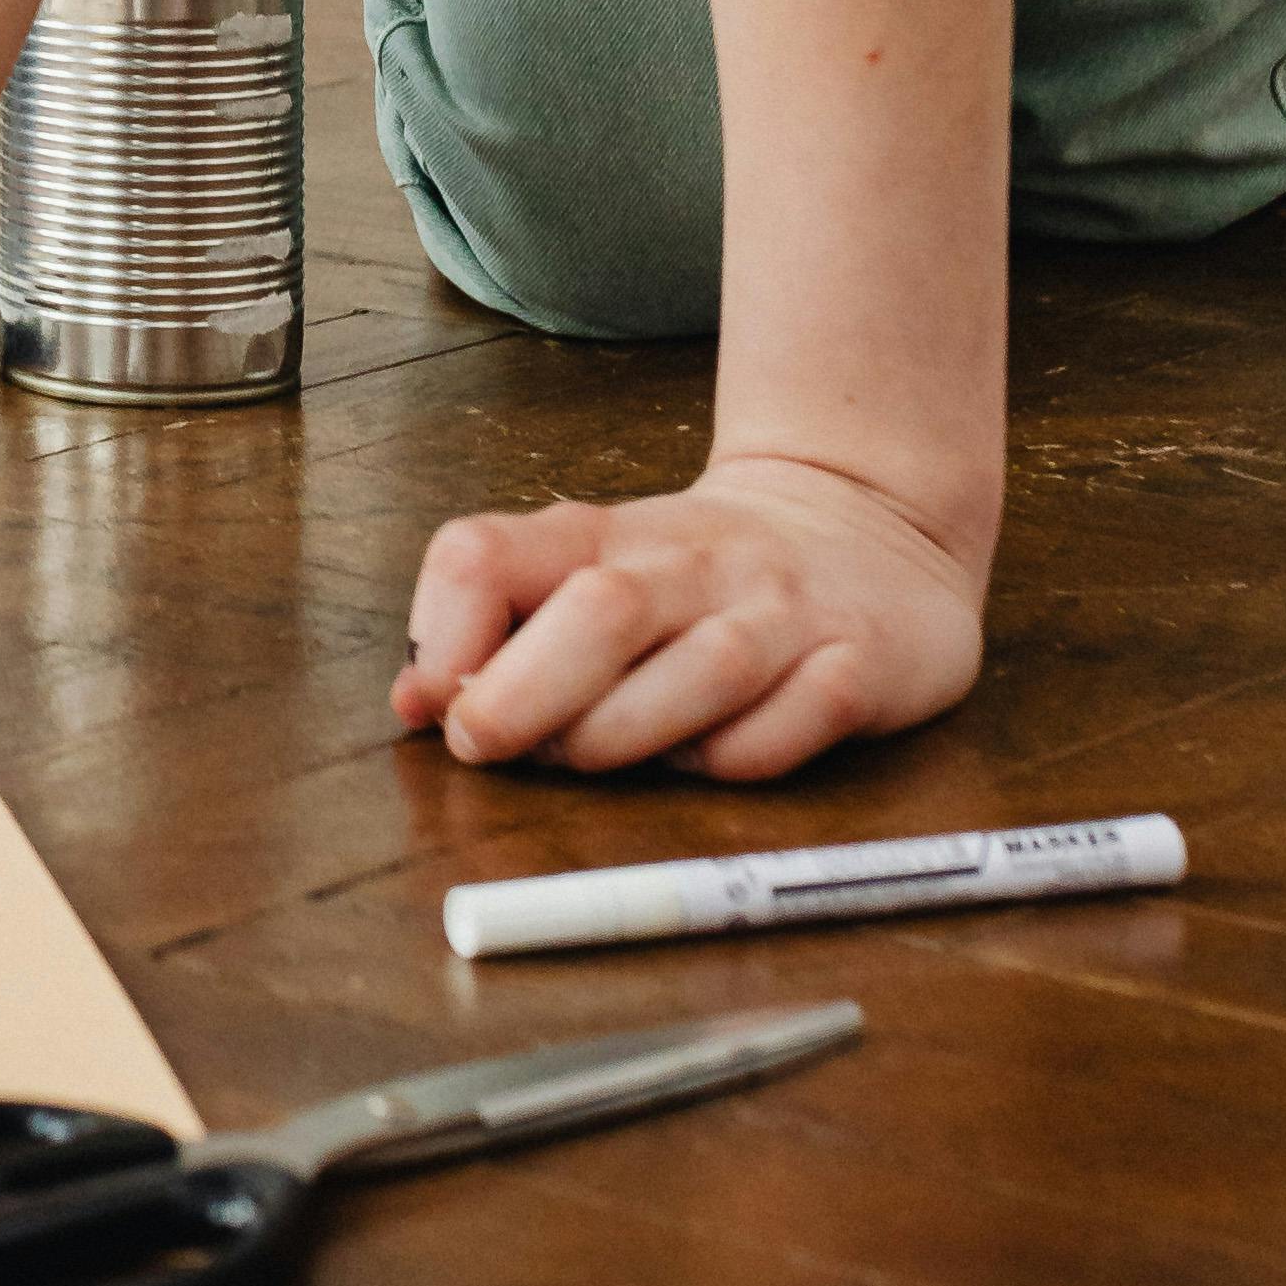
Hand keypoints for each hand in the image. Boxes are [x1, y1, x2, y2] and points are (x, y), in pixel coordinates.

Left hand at [395, 448, 988, 782]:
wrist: (869, 525)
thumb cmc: (701, 578)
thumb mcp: (597, 568)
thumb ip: (506, 627)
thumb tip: (416, 702)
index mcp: (607, 536)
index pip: (490, 552)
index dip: (439, 632)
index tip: (429, 701)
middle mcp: (694, 564)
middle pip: (600, 610)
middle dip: (524, 691)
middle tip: (484, 744)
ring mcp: (783, 612)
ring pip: (704, 669)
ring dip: (624, 731)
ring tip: (588, 759)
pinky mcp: (860, 665)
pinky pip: (797, 723)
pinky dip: (741, 756)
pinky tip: (708, 760)